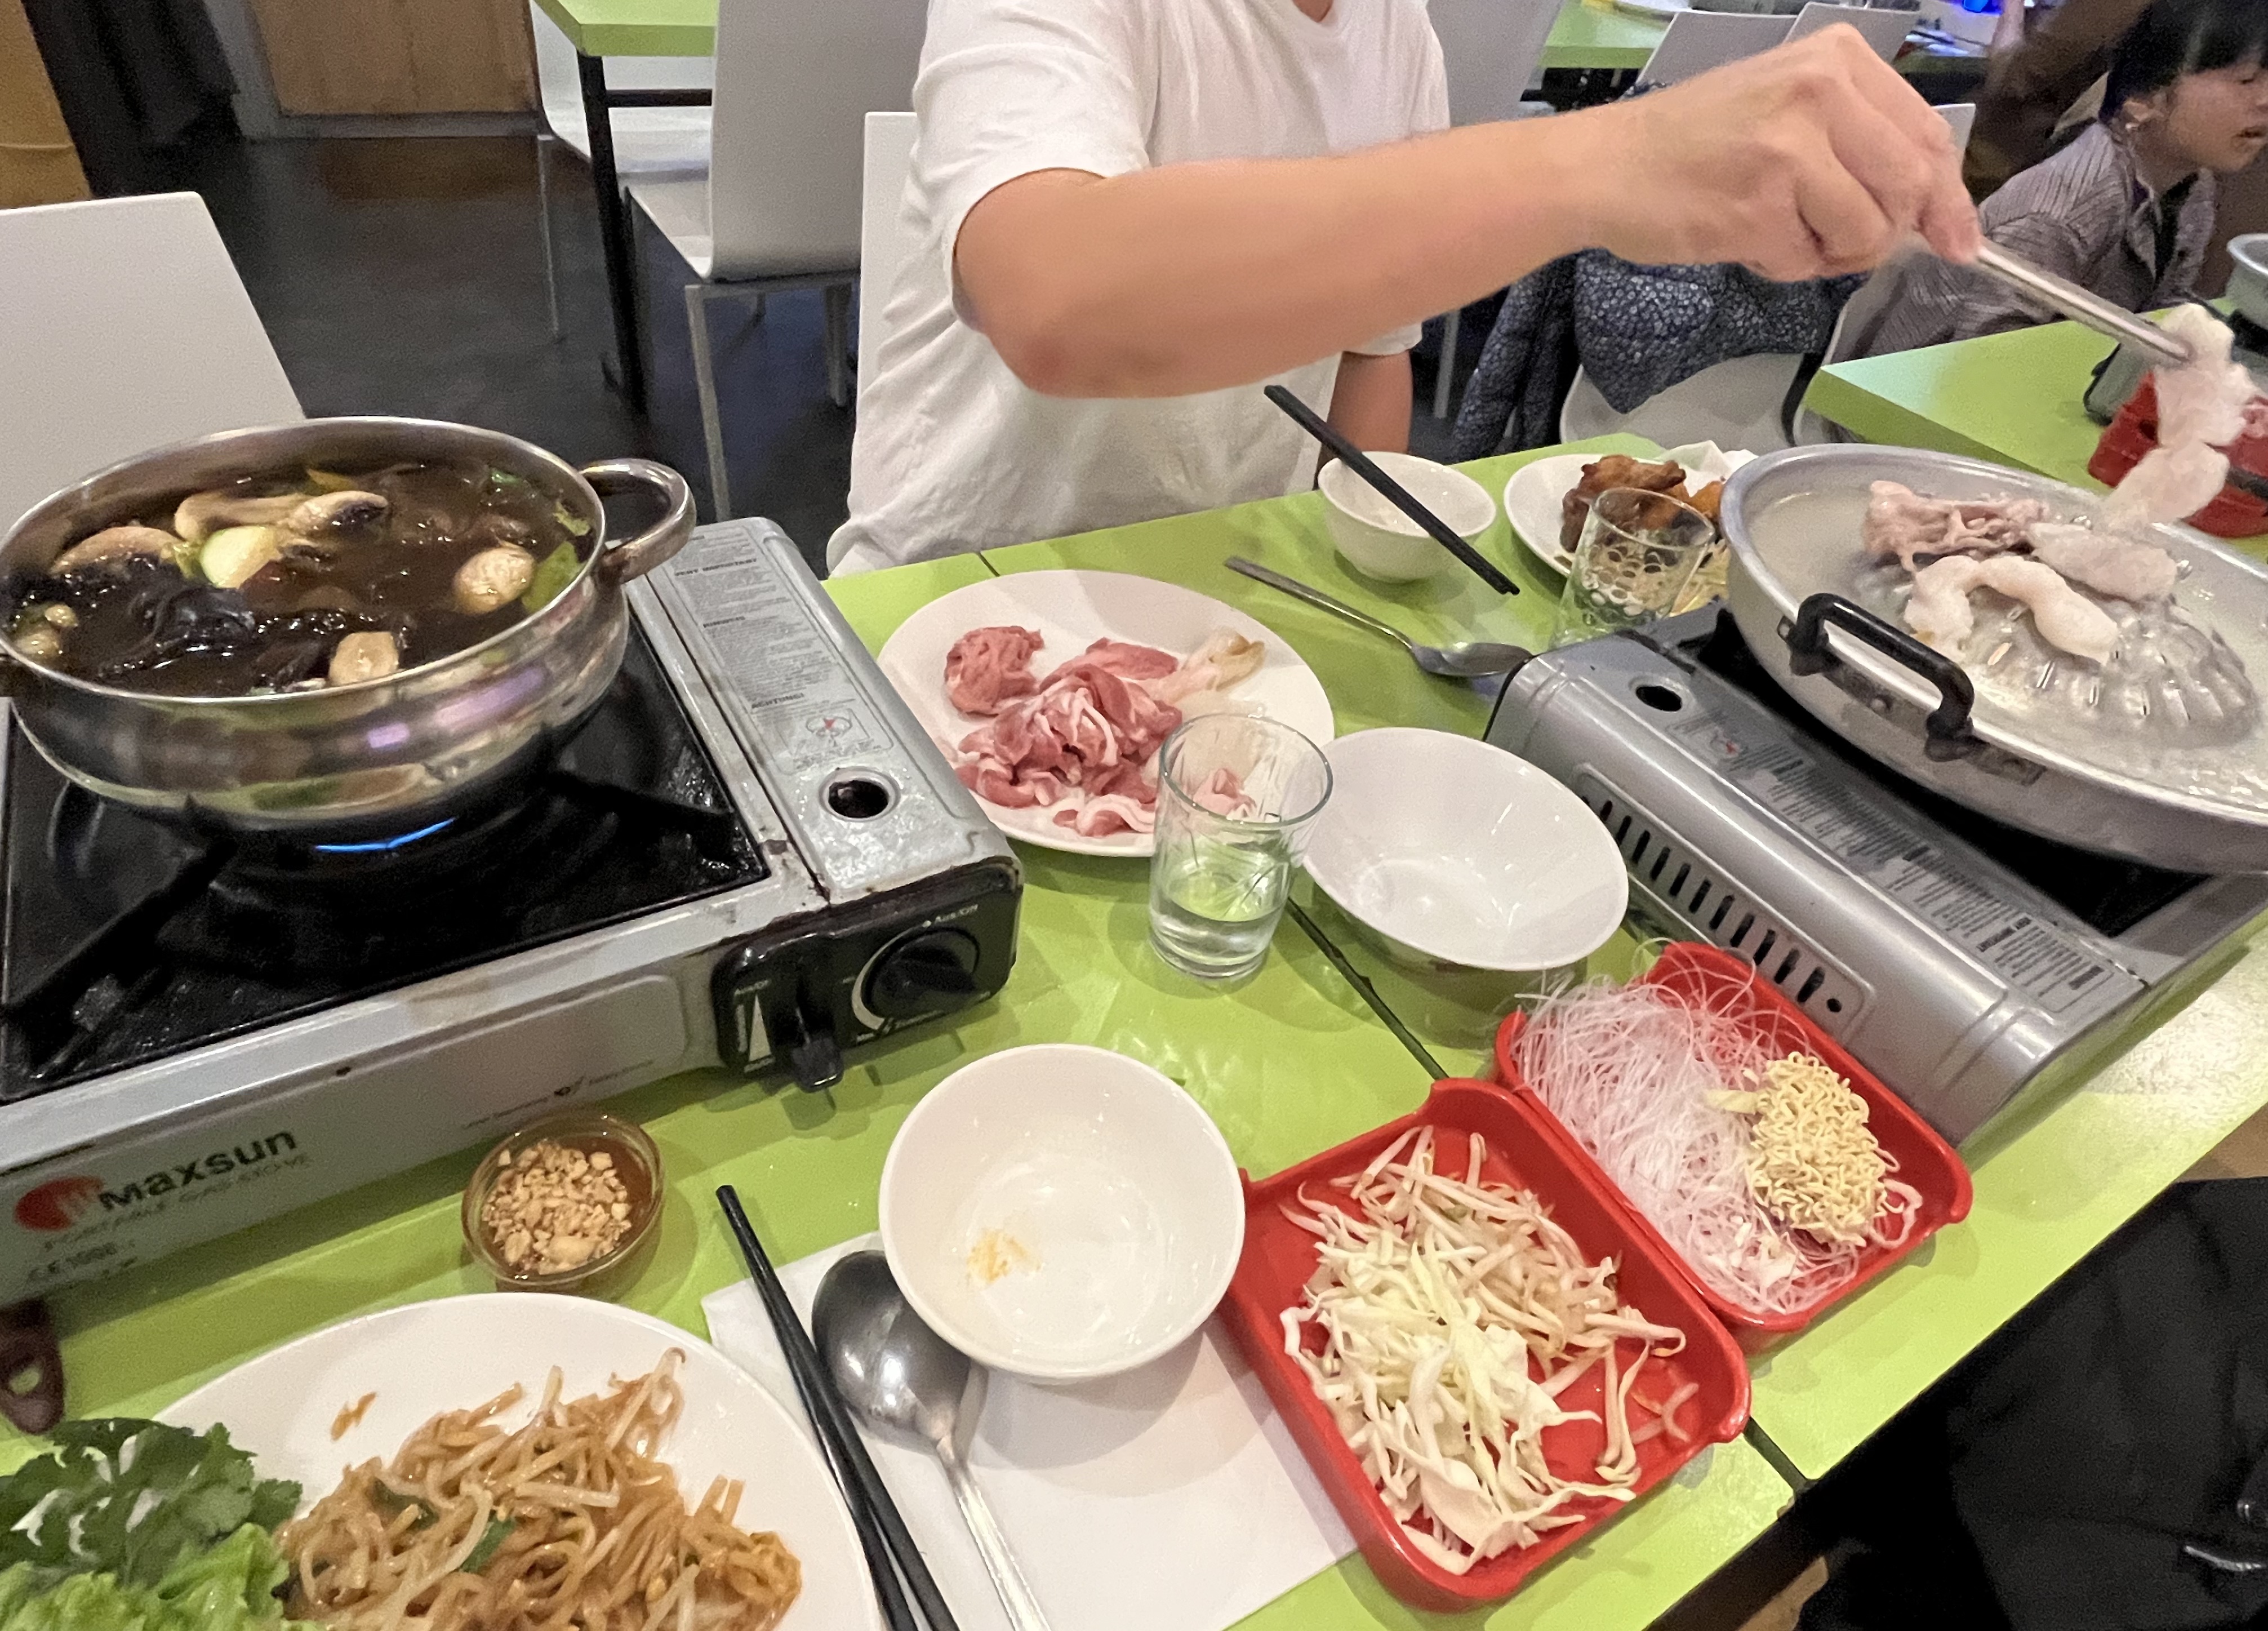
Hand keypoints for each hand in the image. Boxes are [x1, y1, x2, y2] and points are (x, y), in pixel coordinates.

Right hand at [1576, 27, 1980, 280]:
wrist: (1605, 165)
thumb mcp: (1789, 111)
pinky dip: (1783, 265)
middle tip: (1840, 243)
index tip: (1957, 241)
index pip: (1926, 137)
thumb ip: (1862, 145)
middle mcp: (1821, 91)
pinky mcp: (1761, 205)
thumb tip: (1936, 218)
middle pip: (1908, 188)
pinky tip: (1744, 237)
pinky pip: (1809, 261)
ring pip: (1866, 231)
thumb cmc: (1694, 143)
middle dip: (1884, 233)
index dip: (1946, 200)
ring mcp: (1791, 148)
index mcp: (1837, 59)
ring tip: (1778, 230)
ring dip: (1830, 252)